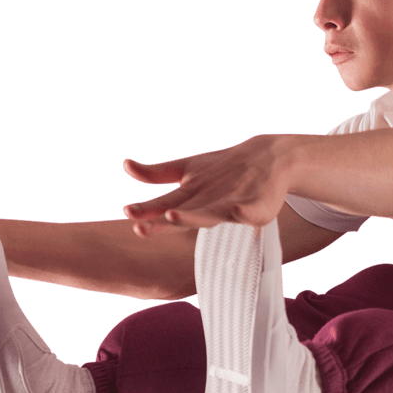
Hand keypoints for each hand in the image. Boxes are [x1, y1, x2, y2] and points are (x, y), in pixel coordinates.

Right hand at [122, 134, 293, 234]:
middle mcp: (209, 207)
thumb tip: (125, 165)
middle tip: (139, 229)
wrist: (268, 162)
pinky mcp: (257, 206)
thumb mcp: (189, 168)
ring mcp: (232, 206)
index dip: (146, 212)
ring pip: (210, 214)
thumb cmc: (225, 171)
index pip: (165, 206)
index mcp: (192, 200)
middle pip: (183, 215)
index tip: (128, 215)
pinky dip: (244, 212)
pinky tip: (238, 210)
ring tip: (173, 215)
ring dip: (194, 216)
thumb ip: (158, 173)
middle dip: (162, 223)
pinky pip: (250, 210)